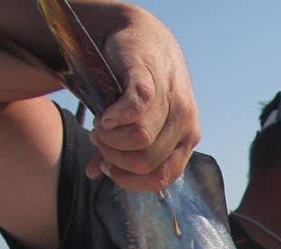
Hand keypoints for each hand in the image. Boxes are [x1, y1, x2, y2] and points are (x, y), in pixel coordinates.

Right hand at [85, 14, 199, 191]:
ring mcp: (172, 101)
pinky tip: (104, 115)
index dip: (130, 179)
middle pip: (147, 163)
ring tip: (99, 126)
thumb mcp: (140, 121)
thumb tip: (95, 174)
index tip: (108, 166)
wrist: (143, 37)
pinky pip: (138, 107)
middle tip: (99, 141)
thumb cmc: (140, 87)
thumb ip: (123, 149)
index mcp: (185, 141)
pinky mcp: (150, 78)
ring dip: (110, 139)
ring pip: (141, 139)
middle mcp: (185, 124)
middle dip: (115, 158)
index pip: (161, 178)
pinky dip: (116, 117)